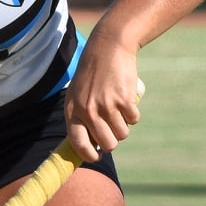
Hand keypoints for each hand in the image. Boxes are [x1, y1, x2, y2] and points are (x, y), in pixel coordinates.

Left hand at [65, 37, 143, 160]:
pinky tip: (127, 102)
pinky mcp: (124, 100)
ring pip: (122, 133)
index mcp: (72, 111)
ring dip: (124, 127)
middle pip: (107, 143)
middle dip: (113, 141)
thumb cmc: (92, 74)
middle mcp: (88, 111)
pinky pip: (133, 120)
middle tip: (113, 131)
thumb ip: (81, 117)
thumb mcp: (77, 94)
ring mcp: (106, 106)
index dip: (88, 154)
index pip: (78, 143)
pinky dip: (133, 114)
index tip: (96, 157)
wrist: (108, 48)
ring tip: (119, 111)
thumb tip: (93, 145)